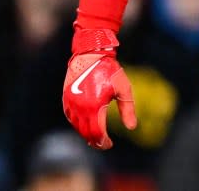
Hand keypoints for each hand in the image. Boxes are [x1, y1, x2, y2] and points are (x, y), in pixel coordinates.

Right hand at [62, 30, 137, 148]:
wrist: (91, 53)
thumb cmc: (110, 70)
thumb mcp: (124, 89)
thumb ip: (127, 109)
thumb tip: (132, 127)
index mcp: (94, 107)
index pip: (97, 133)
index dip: (103, 142)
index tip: (110, 144)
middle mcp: (80, 108)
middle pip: (86, 132)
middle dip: (95, 141)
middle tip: (103, 144)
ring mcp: (71, 103)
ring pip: (76, 126)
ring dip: (85, 133)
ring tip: (95, 137)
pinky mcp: (66, 97)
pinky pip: (69, 116)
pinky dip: (76, 124)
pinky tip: (84, 125)